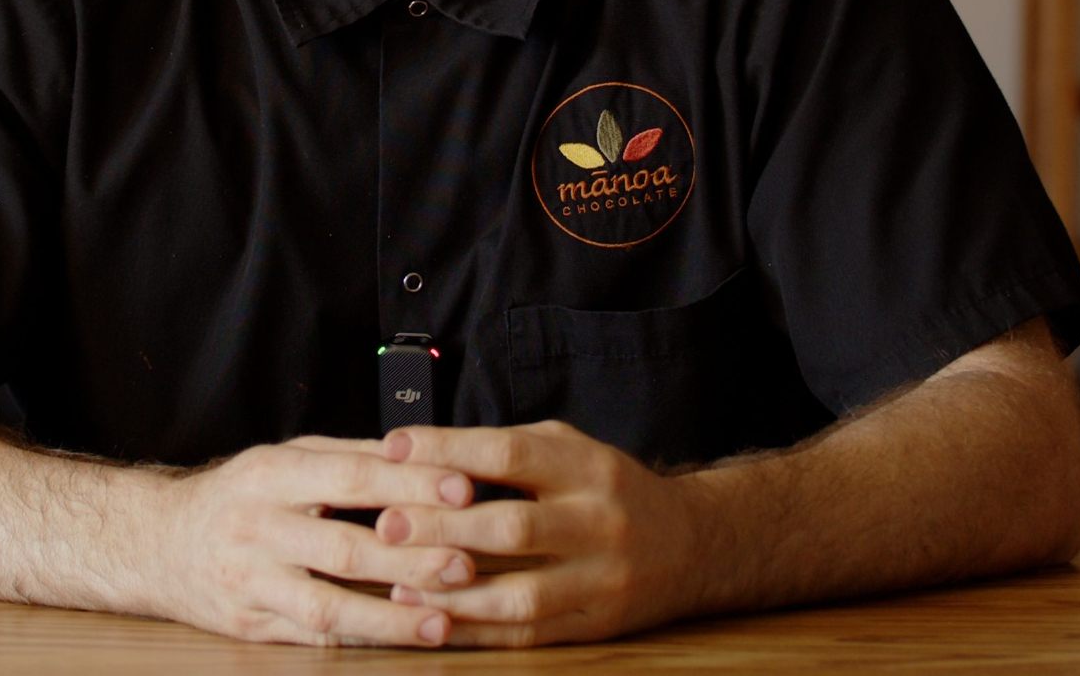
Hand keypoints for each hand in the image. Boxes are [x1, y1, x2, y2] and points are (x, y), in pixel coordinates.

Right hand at [148, 434, 482, 645]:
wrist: (155, 543)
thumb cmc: (238, 495)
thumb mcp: (283, 459)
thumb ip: (349, 457)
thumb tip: (421, 453)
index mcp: (272, 474)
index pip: (353, 477)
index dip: (411, 484)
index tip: (465, 491)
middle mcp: (257, 528)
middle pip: (345, 547)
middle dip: (411, 558)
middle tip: (467, 563)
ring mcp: (249, 582)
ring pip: (327, 606)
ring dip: (389, 616)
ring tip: (441, 621)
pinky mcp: (247, 625)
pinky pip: (311, 637)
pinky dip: (358, 638)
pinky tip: (398, 638)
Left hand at [373, 420, 703, 646]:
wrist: (693, 545)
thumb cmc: (610, 490)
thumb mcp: (574, 450)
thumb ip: (510, 451)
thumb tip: (421, 450)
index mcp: (589, 467)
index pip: (511, 452)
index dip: (448, 448)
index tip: (393, 446)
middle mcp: (600, 522)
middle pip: (512, 527)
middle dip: (441, 527)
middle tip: (385, 525)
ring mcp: (601, 579)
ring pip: (519, 593)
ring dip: (453, 593)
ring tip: (395, 586)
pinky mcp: (597, 625)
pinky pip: (528, 633)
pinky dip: (476, 630)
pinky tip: (433, 621)